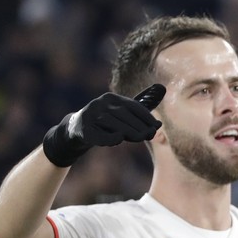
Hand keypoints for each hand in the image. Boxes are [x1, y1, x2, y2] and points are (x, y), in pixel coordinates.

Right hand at [43, 84, 165, 166]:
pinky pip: (99, 135)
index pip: (133, 106)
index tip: (157, 126)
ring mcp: (90, 115)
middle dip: (140, 125)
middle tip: (151, 134)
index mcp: (111, 98)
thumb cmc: (106, 122)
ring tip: (140, 138)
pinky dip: (110, 138)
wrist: (77, 129)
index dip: (146, 116)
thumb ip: (139, 115)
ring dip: (129, 132)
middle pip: (124, 114)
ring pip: (113, 123)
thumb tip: (160, 124)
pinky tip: (118, 139)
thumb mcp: (121, 115)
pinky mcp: (83, 129)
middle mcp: (100, 103)